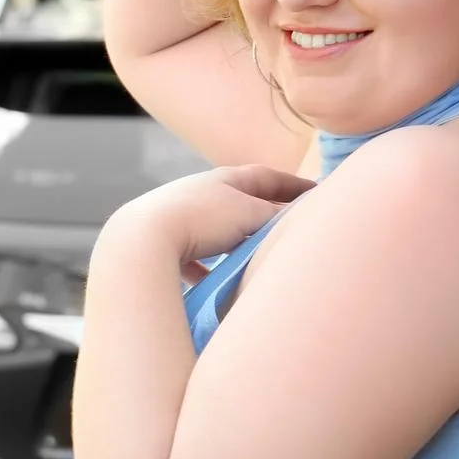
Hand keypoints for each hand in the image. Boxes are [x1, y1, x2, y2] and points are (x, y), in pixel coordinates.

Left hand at [103, 165, 315, 282]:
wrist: (143, 238)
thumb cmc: (202, 219)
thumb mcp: (249, 214)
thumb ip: (274, 215)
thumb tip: (290, 218)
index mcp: (223, 179)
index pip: (265, 177)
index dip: (291, 185)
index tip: (315, 192)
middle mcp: (199, 192)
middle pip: (239, 201)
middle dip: (262, 212)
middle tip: (285, 225)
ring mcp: (178, 217)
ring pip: (215, 229)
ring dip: (233, 240)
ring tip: (251, 255)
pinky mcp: (162, 245)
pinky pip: (190, 257)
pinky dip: (205, 267)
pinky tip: (211, 281)